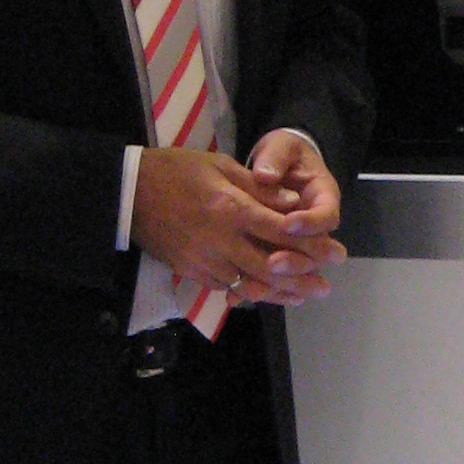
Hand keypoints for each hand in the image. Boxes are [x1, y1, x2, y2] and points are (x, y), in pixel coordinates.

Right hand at [130, 136, 343, 307]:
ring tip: (304, 297)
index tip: (334, 252)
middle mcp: (219, 239)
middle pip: (269, 266)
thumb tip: (293, 203)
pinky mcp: (190, 272)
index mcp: (230, 208)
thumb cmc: (176, 170)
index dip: (311, 244)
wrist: (129, 192)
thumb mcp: (219, 166)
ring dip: (279, 293)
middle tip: (325, 287)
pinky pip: (225, 287)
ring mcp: (203, 260)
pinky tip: (267, 294)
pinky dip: (249, 292)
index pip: (280, 231)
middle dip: (301, 278)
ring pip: (248, 284)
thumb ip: (257, 188)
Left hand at [244, 128, 343, 305]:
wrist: (279, 164)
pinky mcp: (277, 255)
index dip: (310, 224)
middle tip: (273, 262)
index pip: (327, 216)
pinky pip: (270, 277)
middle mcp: (315, 227)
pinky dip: (253, 287)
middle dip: (295, 261)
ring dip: (274, 283)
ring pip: (293, 272)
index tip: (289, 223)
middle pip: (314, 253)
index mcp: (323, 198)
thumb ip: (275, 160)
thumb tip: (266, 175)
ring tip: (251, 288)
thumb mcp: (282, 148)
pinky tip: (234, 295)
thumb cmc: (284, 154)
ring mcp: (297, 245)